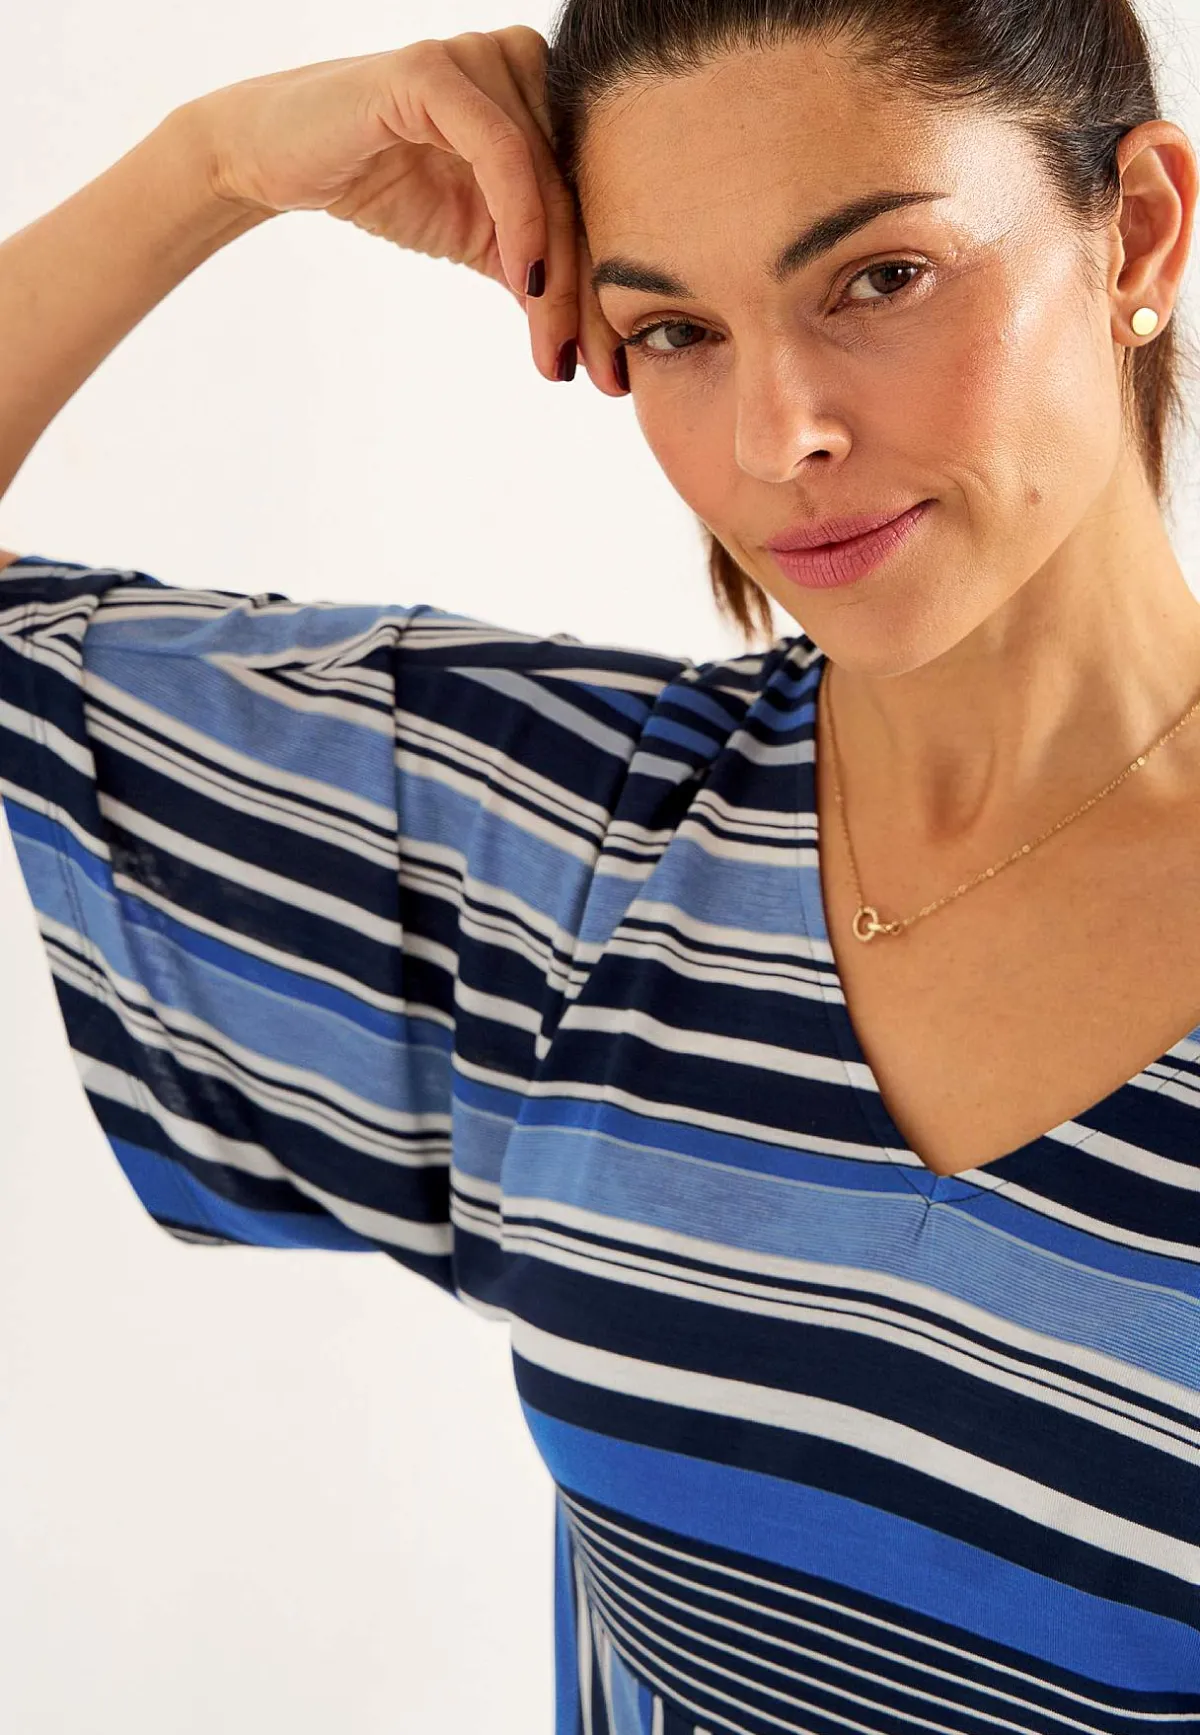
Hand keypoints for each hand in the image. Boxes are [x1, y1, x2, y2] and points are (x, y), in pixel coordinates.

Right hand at [186, 30, 626, 393]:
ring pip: (547, 184)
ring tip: (556, 354)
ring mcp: (483, 58)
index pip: (591, 205)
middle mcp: (525, 64)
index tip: (616, 371)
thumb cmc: (383, 186)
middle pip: (578, 198)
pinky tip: (528, 288)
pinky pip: (502, 154)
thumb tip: (601, 344)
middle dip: (590, 300)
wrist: (281, 160)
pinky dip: (522, 223)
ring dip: (557, 282)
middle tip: (602, 377)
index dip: (606, 292)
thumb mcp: (480, 239)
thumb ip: (536, 273)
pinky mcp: (437, 71)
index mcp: (544, 97)